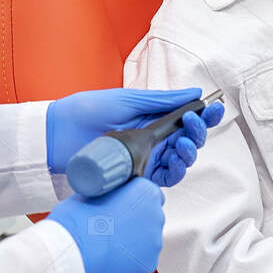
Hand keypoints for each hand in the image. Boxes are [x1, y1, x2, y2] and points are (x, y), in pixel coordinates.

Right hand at [45, 176, 165, 272]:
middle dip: (134, 222)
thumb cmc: (78, 220)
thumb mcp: (93, 193)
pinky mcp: (147, 264)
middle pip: (150, 218)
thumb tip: (110, 197)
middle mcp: (156, 216)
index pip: (150, 193)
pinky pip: (141, 260)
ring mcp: (154, 242)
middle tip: (112, 226)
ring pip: (146, 241)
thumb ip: (111, 193)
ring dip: (132, 241)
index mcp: (146, 192)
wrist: (73, 251)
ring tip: (108, 244)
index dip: (135, 200)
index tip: (123, 206)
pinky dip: (129, 261)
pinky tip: (111, 258)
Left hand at [46, 87, 223, 187]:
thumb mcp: (127, 100)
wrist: (57, 134)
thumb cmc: (87, 112)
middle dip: (198, 133)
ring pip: (180, 162)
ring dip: (190, 153)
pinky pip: (164, 179)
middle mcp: (152, 140)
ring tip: (183, 144)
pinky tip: (175, 161)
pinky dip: (175, 172)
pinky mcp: (136, 177)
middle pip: (188, 141)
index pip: (185, 119)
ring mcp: (145, 159)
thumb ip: (160, 100)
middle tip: (193, 124)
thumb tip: (194, 93)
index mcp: (152, 119)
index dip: (204, 115)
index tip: (216, 107)